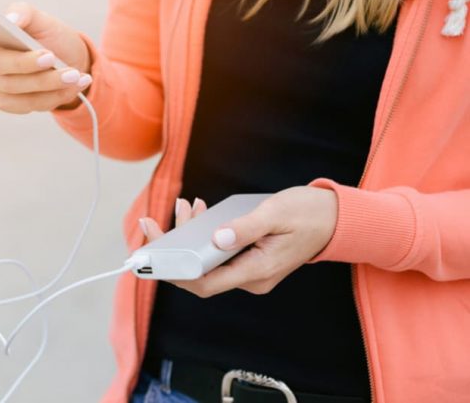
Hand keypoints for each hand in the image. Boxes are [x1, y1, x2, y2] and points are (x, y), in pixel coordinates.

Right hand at [0, 1, 91, 113]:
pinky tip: (71, 86)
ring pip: (14, 88)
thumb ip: (24, 13)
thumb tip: (11, 21)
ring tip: (74, 74)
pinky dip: (52, 96)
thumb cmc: (50, 37)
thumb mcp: (43, 19)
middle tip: (50, 57)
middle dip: (26, 63)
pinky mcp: (6, 102)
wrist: (71, 63)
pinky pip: (26, 104)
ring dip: (48, 82)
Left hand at [138, 186, 338, 296]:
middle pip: (198, 272)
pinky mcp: (248, 260)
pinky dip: (203, 234)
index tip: (150, 250)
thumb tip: (216, 239)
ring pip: (205, 260)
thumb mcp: (275, 214)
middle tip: (152, 220)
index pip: (203, 283)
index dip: (172, 270)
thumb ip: (245, 228)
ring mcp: (249, 271)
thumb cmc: (308, 213)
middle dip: (173, 247)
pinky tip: (198, 211)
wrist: (335, 218)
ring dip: (188, 235)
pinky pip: (216, 253)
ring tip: (185, 205)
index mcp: (256, 272)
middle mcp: (250, 278)